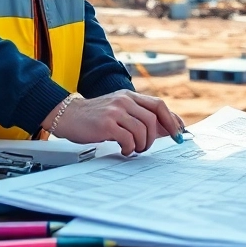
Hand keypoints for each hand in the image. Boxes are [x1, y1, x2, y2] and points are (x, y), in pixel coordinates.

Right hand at [49, 90, 184, 156]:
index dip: (171, 120)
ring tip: (134, 149)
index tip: (178, 134)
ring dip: (142, 144)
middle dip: (155, 137)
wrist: (67, 115)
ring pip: (142, 129)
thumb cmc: (95, 117)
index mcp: (130, 96)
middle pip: (153, 118)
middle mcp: (124, 100)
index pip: (158, 105)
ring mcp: (115, 111)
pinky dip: (130, 148)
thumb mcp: (119, 110)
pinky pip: (128, 138)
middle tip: (147, 147)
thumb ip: (138, 116)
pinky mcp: (106, 124)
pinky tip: (124, 150)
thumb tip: (166, 128)